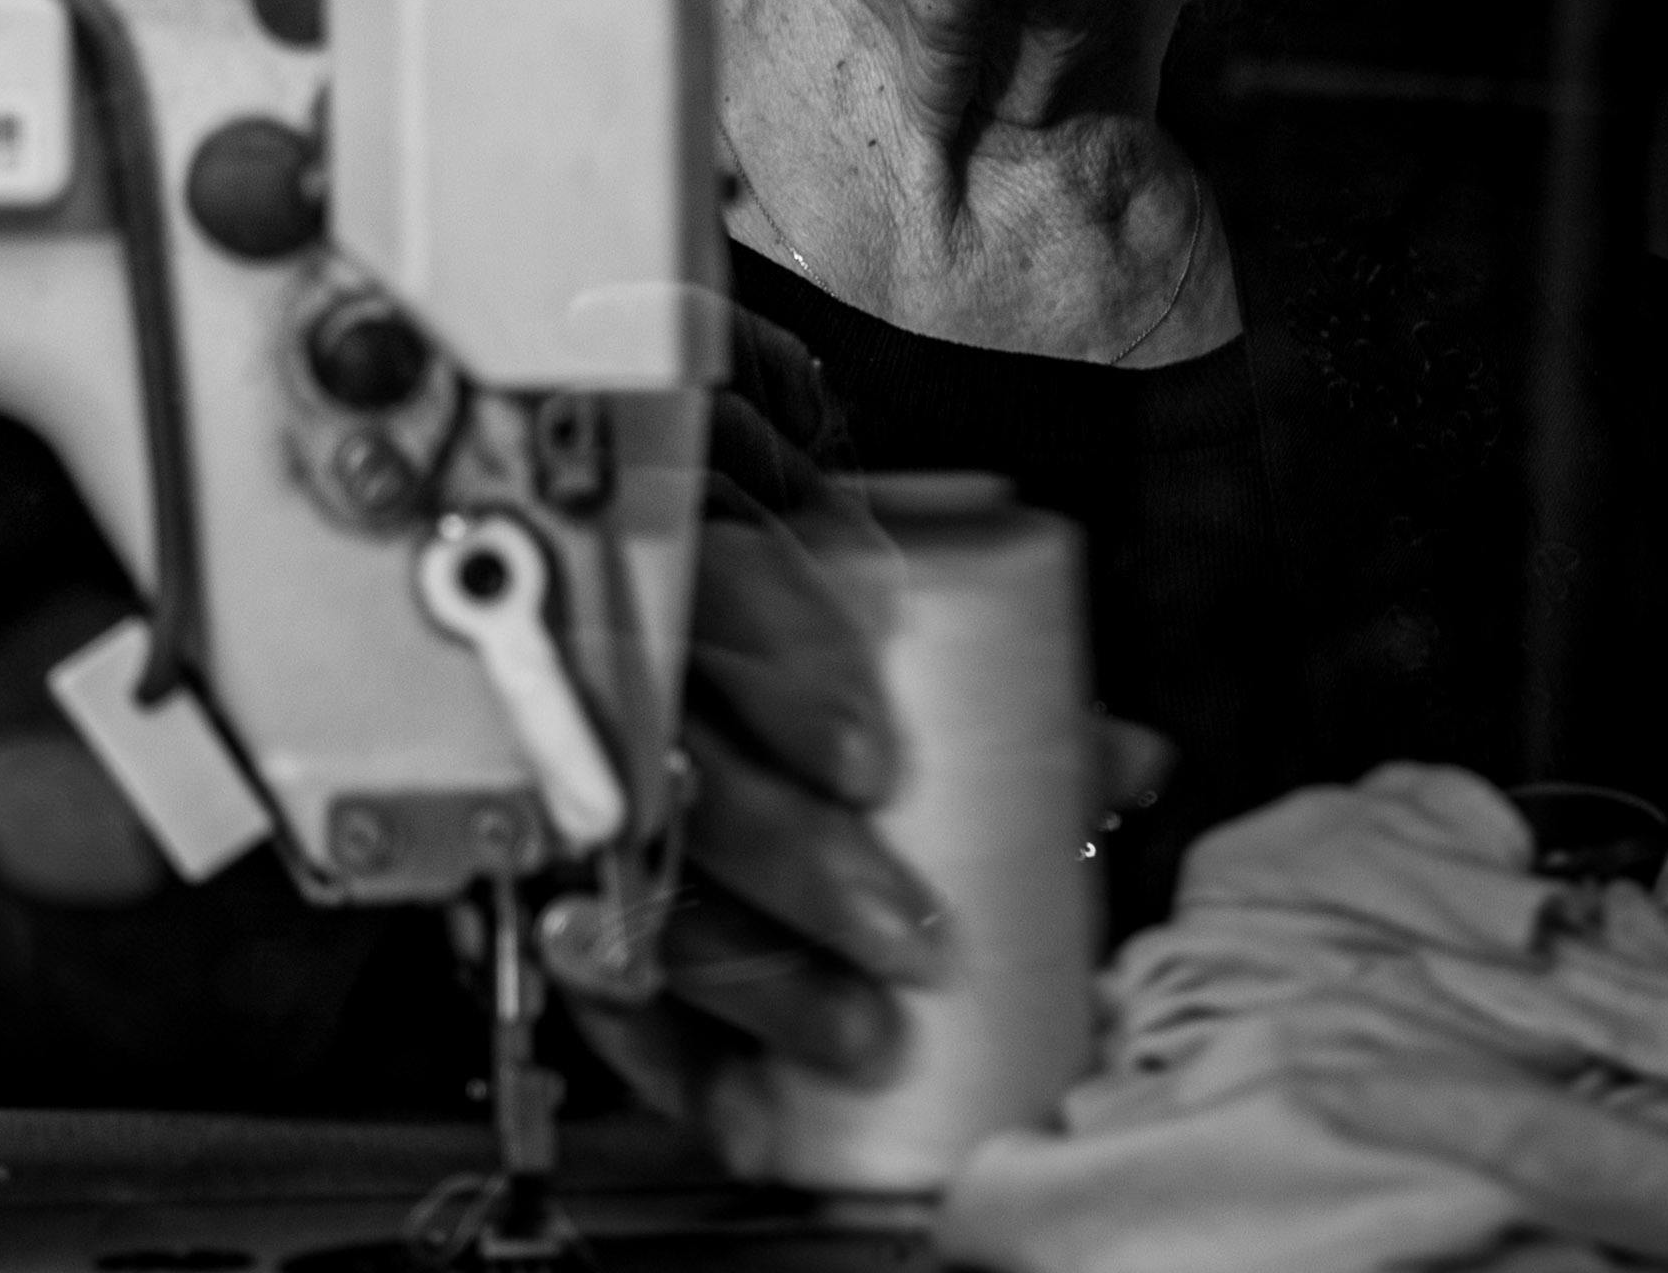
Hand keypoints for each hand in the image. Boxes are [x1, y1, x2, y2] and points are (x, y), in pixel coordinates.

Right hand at [570, 316, 944, 1124]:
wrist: (599, 608)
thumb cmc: (739, 610)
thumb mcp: (835, 595)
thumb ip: (967, 668)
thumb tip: (1126, 760)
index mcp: (680, 558)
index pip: (712, 594)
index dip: (786, 679)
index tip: (869, 764)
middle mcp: (605, 665)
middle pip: (675, 759)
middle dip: (795, 860)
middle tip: (913, 936)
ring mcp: (556, 777)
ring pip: (624, 875)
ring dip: (747, 972)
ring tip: (855, 1036)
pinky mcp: (541, 883)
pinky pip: (579, 976)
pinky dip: (659, 1057)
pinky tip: (735, 1108)